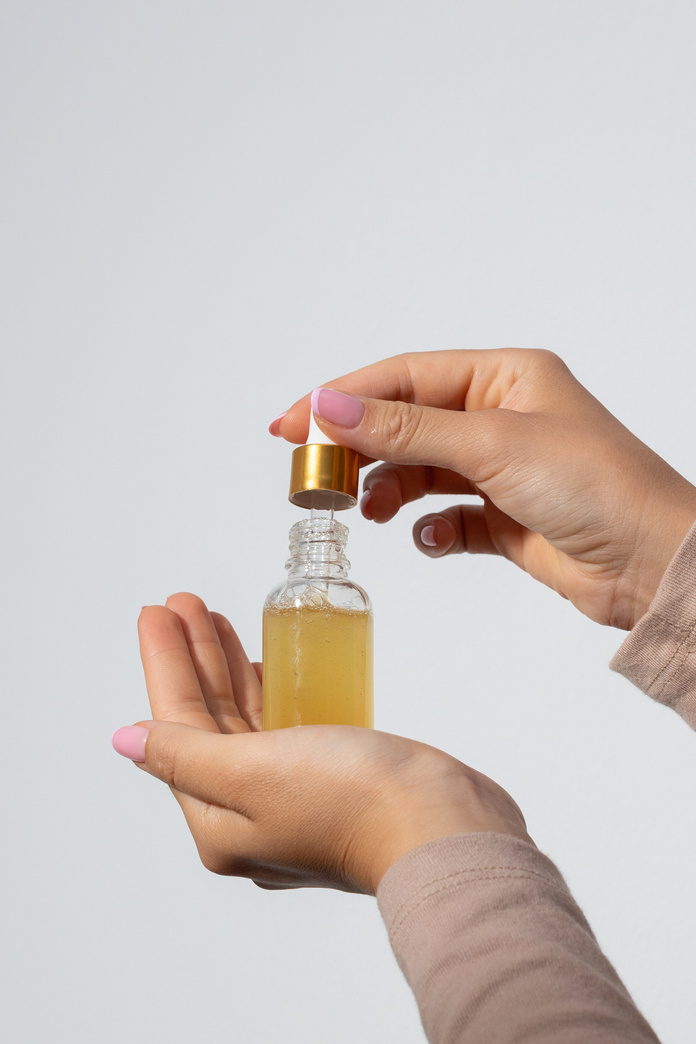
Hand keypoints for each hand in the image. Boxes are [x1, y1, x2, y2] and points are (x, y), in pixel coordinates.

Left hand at [113, 593, 530, 893]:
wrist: (443, 828)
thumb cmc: (351, 803)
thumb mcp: (251, 773)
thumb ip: (185, 753)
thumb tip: (126, 741)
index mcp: (220, 821)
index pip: (176, 728)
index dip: (166, 664)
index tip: (158, 611)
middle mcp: (250, 813)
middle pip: (207, 720)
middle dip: (194, 657)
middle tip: (184, 602)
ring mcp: (293, 796)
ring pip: (243, 719)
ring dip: (226, 666)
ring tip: (212, 618)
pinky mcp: (332, 779)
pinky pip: (282, 725)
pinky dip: (266, 688)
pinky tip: (262, 661)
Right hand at [271, 349, 695, 629]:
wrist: (653, 563)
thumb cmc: (598, 486)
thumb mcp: (491, 443)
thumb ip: (405, 427)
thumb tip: (331, 406)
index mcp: (505, 377)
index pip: (404, 377)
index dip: (343, 398)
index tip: (292, 424)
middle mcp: (501, 417)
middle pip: (406, 422)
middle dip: (360, 448)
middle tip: (317, 477)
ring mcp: (503, 469)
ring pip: (420, 471)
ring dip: (389, 490)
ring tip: (372, 511)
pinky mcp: (505, 519)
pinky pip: (446, 517)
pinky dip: (429, 528)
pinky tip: (427, 538)